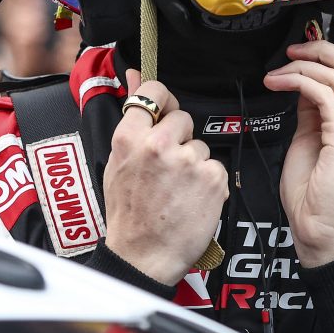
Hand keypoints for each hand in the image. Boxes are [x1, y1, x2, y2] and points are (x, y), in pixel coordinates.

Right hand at [103, 69, 228, 284]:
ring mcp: (188, 161)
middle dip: (179, 137)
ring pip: (200, 145)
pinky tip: (191, 199)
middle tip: (167, 165)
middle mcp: (159, 145)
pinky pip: (215, 167)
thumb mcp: (118, 160)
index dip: (162, 101)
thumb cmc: (128, 211)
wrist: (144, 255)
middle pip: (183, 118)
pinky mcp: (212, 178)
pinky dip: (208, 182)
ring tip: (176, 189)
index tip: (164, 111)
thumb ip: (132, 117)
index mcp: (130, 138)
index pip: (154, 92)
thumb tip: (133, 76)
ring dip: (193, 163)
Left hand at [264, 41, 333, 267]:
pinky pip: (323, 95)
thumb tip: (303, 87)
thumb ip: (314, 114)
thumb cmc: (316, 198)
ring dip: (301, 67)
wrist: (322, 234)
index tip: (303, 54)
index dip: (332, 57)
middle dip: (321, 51)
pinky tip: (278, 84)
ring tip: (275, 73)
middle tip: (292, 50)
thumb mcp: (314, 143)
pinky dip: (296, 82)